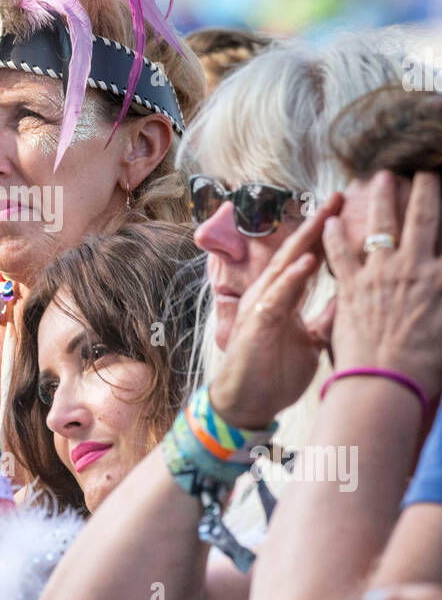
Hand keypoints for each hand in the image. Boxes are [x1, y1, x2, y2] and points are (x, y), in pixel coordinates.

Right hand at [209, 194, 340, 427]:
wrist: (247, 404)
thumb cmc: (273, 373)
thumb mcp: (311, 340)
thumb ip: (327, 317)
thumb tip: (352, 297)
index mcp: (282, 297)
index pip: (306, 257)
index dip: (325, 234)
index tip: (346, 208)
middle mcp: (269, 295)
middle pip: (295, 251)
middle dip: (317, 223)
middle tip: (339, 195)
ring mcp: (260, 307)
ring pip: (284, 266)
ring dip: (305, 241)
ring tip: (325, 216)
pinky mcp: (255, 324)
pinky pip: (276, 296)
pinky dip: (292, 278)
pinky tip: (307, 262)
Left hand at [324, 170, 441, 397]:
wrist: (386, 384)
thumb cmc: (426, 367)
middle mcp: (414, 268)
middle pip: (422, 218)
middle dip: (425, 188)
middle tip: (422, 168)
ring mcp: (380, 275)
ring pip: (382, 226)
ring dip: (381, 199)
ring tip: (380, 178)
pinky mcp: (351, 287)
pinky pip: (341, 253)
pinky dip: (336, 236)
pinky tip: (331, 220)